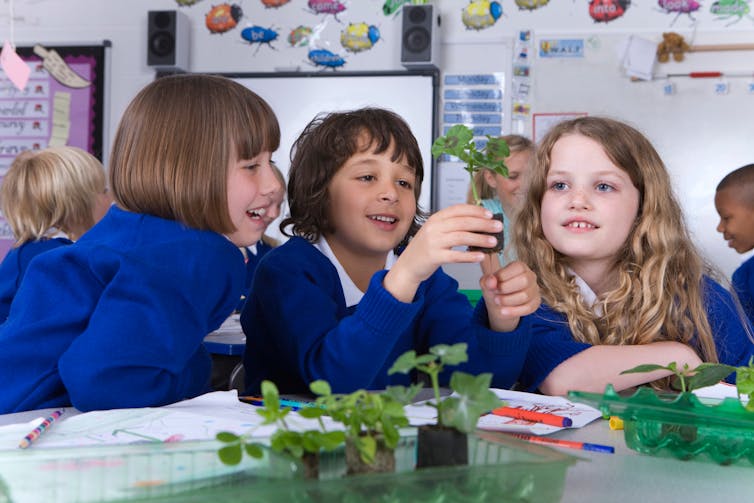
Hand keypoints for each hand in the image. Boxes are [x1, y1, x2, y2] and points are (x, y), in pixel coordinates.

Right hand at [384, 204, 502, 301]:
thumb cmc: (425, 248)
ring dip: (480, 239)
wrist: (408, 265)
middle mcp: (434, 228)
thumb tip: (479, 222)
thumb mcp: (436, 231)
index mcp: (436, 218)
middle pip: (463, 222)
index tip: (490, 215)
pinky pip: (455, 256)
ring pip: (461, 237)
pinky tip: (480, 256)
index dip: (476, 211)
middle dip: (483, 224)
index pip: (459, 209)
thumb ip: (453, 225)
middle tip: (498, 227)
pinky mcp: (434, 257)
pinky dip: (470, 256)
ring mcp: (433, 242)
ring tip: (493, 241)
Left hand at [479, 259, 540, 331]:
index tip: (493, 283)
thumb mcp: (486, 283)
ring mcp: (534, 290)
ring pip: (526, 295)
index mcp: (520, 267)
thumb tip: (491, 281)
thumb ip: (487, 280)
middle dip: (506, 288)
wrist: (499, 304)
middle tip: (495, 293)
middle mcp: (530, 276)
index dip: (503, 276)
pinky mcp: (535, 303)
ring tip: (497, 301)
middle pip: (524, 281)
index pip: (517, 267)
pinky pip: (528, 308)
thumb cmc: (495, 289)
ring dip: (508, 300)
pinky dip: (514, 311)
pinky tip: (503, 311)